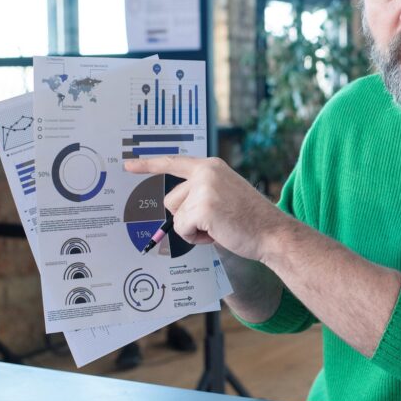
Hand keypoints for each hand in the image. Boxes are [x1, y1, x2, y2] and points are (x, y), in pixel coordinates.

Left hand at [124, 156, 287, 262]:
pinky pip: (182, 229)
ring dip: (191, 228)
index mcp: (211, 166)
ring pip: (176, 216)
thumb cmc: (250, 220)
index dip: (148, 165)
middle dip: (185, 217)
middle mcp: (206, 173)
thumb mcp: (224, 194)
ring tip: (218, 227)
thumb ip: (200, 193)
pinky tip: (217, 233)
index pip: (172, 162)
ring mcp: (204, 189)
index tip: (128, 165)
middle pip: (170, 200)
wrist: (272, 232)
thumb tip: (172, 208)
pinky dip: (196, 238)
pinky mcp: (202, 208)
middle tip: (215, 222)